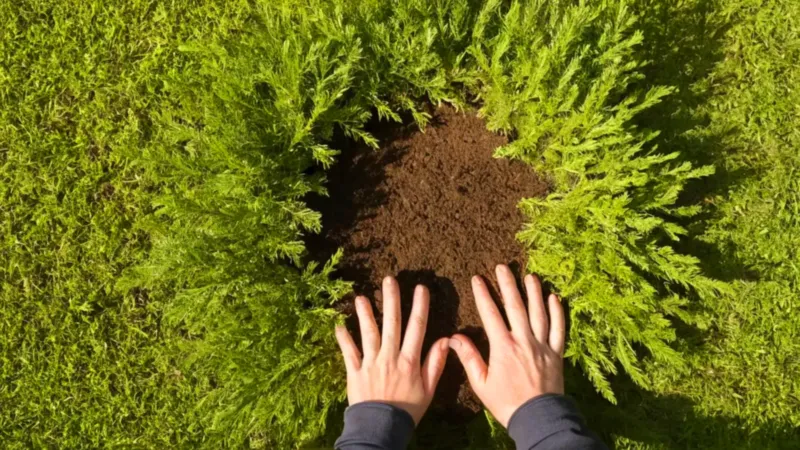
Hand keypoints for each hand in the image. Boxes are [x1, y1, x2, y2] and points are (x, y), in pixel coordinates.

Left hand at [335, 276, 449, 424]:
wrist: (381, 429)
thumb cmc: (408, 411)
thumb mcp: (428, 390)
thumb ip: (435, 364)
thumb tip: (445, 340)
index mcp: (409, 360)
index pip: (417, 327)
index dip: (420, 306)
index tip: (421, 288)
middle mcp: (390, 357)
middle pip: (392, 323)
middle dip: (391, 299)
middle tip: (390, 279)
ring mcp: (370, 363)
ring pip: (368, 333)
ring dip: (365, 314)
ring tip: (361, 297)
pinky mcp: (354, 372)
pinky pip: (348, 352)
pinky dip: (343, 338)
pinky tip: (338, 324)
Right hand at [449, 264, 564, 426]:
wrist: (537, 419)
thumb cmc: (506, 403)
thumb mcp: (481, 383)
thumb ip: (469, 358)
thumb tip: (454, 338)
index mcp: (502, 347)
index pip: (491, 313)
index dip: (483, 294)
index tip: (477, 278)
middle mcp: (523, 341)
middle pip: (515, 306)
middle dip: (508, 284)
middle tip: (502, 267)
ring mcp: (542, 346)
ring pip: (539, 313)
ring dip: (534, 292)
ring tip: (529, 276)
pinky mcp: (556, 354)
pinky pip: (559, 329)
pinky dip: (558, 313)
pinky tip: (554, 298)